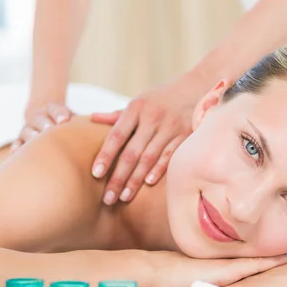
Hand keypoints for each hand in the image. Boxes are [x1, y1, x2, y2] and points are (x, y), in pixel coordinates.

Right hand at [12, 102, 74, 150]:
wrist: (45, 114)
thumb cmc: (64, 121)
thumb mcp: (72, 116)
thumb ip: (79, 121)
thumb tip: (98, 127)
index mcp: (52, 109)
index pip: (56, 109)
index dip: (60, 114)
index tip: (64, 120)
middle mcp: (39, 117)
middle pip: (40, 120)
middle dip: (44, 124)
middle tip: (49, 129)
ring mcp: (29, 127)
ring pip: (27, 131)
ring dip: (31, 135)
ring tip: (35, 140)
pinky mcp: (22, 138)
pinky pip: (18, 141)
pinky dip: (16, 145)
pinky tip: (15, 151)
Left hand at [90, 73, 208, 204]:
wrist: (194, 89)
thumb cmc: (159, 100)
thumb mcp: (138, 103)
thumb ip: (116, 115)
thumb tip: (91, 118)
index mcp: (136, 108)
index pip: (116, 135)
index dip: (105, 155)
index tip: (95, 174)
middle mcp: (152, 117)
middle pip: (131, 152)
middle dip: (118, 177)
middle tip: (107, 198)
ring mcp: (171, 126)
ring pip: (149, 158)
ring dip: (135, 180)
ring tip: (123, 197)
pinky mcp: (186, 135)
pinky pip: (170, 156)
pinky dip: (158, 170)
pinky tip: (147, 184)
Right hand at [136, 249, 286, 286]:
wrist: (154, 273)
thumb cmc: (162, 282)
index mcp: (217, 270)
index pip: (245, 263)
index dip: (261, 260)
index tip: (277, 258)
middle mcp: (225, 264)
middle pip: (257, 259)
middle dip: (278, 255)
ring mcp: (227, 265)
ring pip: (261, 259)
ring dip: (282, 256)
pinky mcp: (228, 269)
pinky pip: (257, 263)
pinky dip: (274, 258)